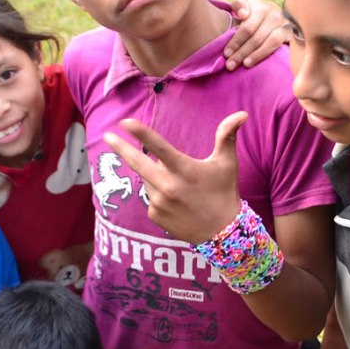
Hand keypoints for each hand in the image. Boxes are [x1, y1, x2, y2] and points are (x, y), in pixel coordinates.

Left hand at [104, 112, 246, 243]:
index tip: (125, 122)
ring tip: (180, 188)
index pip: (159, 147)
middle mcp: (169, 186)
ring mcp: (159, 203)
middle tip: (107, 136)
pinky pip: (150, 198)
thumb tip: (242, 114)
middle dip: (120, 148)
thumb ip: (227, 136)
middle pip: (138, 163)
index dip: (141, 133)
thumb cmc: (224, 193)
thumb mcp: (227, 164)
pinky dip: (158, 194)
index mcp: (184, 170)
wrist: (223, 234)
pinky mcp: (155, 216)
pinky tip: (176, 202)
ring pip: (148, 181)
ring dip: (156, 177)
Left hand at [224, 0, 290, 70]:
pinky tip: (262, 64)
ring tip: (245, 64)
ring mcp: (285, 25)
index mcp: (261, 7)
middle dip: (241, 53)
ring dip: (257, 55)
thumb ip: (239, 5)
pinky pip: (282, 46)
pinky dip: (270, 54)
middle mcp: (275, 15)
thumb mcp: (245, 2)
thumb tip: (243, 15)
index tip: (226, 54)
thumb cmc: (254, 10)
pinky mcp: (292, 35)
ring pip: (271, 42)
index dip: (236, 42)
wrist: (275, 13)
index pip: (247, 28)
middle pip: (257, 37)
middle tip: (230, 65)